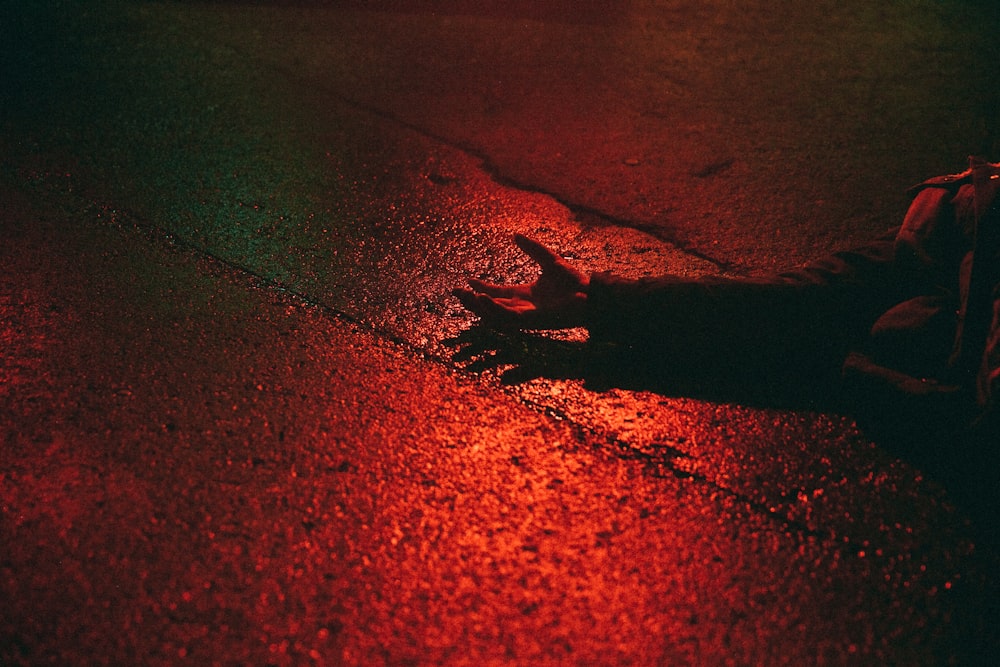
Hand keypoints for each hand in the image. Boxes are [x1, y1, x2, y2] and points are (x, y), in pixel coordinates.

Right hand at [453, 234, 588, 328]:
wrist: (589, 294)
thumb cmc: (573, 281)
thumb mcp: (548, 259)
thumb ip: (532, 248)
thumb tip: (515, 235)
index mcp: (524, 296)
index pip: (497, 293)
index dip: (481, 288)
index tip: (467, 280)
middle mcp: (521, 308)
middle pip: (490, 306)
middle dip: (471, 301)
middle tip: (456, 293)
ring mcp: (525, 316)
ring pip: (494, 315)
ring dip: (478, 307)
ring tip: (465, 296)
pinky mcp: (530, 321)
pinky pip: (506, 318)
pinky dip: (493, 309)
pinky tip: (482, 299)